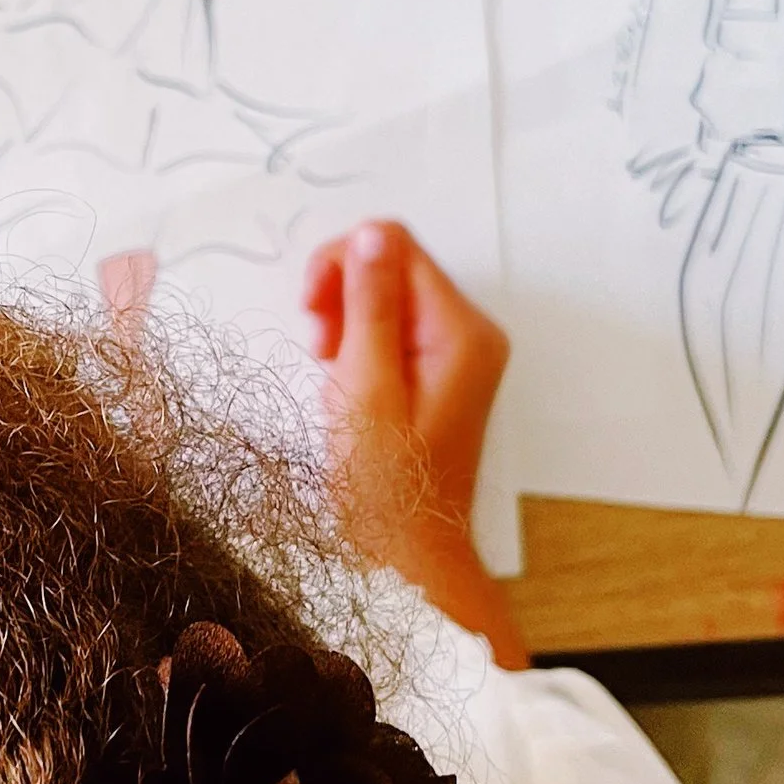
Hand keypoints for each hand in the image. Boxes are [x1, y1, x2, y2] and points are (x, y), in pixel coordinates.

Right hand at [306, 218, 508, 527]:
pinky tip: (347, 383)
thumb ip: (370, 305)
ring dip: (347, 321)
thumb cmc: (383, 485)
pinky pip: (392, 328)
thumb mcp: (366, 387)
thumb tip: (371, 234)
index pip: (395, 246)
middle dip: (343, 295)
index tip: (313, 312)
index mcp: (463, 332)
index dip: (342, 265)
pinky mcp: (440, 370)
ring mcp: (457, 352)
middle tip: (320, 346)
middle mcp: (471, 333)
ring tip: (332, 372)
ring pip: (387, 296)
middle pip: (393, 266)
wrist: (405, 550)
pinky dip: (360, 344)